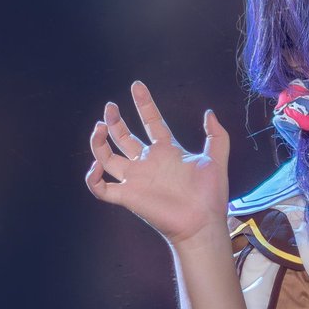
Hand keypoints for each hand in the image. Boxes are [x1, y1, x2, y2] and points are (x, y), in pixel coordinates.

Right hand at [85, 81, 230, 246]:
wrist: (203, 222)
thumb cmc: (211, 194)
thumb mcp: (217, 158)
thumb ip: (216, 135)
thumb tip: (210, 112)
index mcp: (167, 150)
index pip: (151, 121)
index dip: (144, 103)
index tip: (137, 85)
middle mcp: (148, 163)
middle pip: (123, 137)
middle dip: (115, 121)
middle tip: (110, 107)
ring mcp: (136, 179)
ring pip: (107, 158)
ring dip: (99, 143)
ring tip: (99, 127)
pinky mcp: (128, 196)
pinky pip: (101, 188)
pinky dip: (92, 178)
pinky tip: (96, 165)